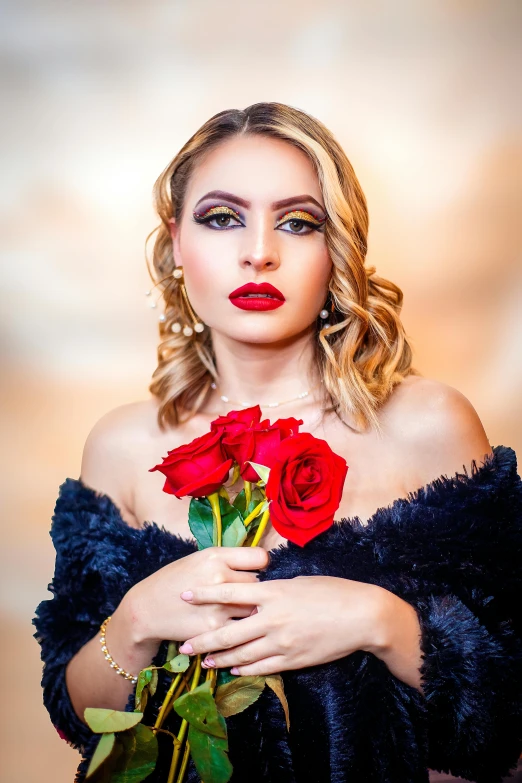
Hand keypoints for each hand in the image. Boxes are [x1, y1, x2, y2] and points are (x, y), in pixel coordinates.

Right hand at [115, 546, 269, 659]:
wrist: (146, 609)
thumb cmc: (176, 579)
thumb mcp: (200, 558)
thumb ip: (229, 559)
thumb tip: (261, 563)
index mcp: (216, 556)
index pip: (260, 558)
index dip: (261, 566)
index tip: (255, 572)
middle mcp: (218, 577)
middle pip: (258, 584)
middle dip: (255, 590)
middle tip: (246, 594)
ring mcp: (218, 605)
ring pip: (254, 608)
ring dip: (250, 611)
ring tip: (242, 610)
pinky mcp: (215, 629)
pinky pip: (242, 630)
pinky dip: (242, 630)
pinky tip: (237, 628)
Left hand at [177, 575, 386, 675]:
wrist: (362, 616)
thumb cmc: (333, 591)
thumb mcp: (299, 582)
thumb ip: (274, 591)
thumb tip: (255, 594)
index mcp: (274, 593)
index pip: (230, 593)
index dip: (205, 595)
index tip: (185, 595)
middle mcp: (273, 618)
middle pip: (229, 632)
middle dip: (204, 640)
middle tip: (184, 646)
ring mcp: (282, 642)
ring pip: (243, 654)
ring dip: (221, 659)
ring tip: (205, 662)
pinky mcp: (294, 660)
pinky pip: (263, 667)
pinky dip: (245, 669)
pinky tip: (234, 670)